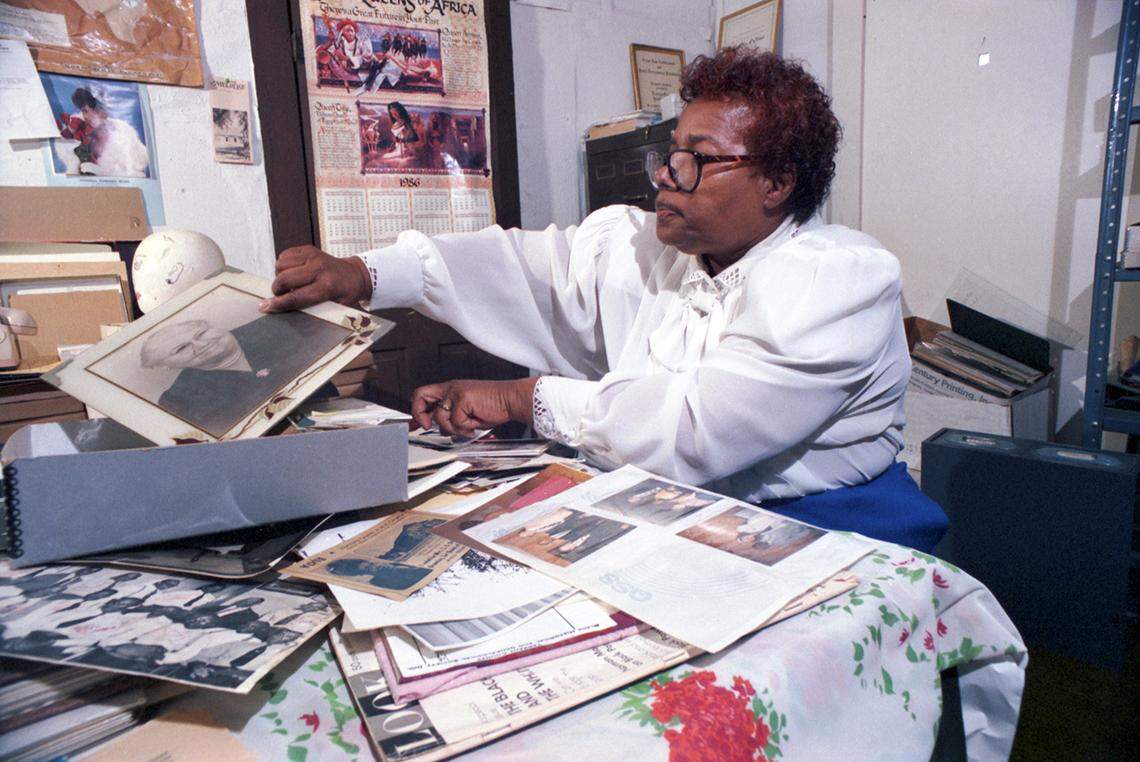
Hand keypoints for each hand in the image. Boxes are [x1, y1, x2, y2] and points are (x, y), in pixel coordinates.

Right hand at [262, 246, 370, 312]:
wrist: (355, 275)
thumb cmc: (345, 294)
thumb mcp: (336, 308)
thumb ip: (315, 311)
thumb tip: (288, 314)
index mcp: (328, 286)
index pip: (297, 296)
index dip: (279, 303)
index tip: (265, 307)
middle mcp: (319, 268)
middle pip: (284, 279)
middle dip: (277, 290)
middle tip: (281, 295)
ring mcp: (313, 256)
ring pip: (280, 265)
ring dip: (280, 276)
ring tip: (290, 283)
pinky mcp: (308, 249)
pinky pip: (284, 255)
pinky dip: (283, 265)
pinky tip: (292, 272)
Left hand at [411, 378, 539, 436]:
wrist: (510, 400)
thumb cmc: (494, 406)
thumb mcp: (467, 413)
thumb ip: (451, 418)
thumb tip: (440, 429)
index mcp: (451, 389)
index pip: (424, 395)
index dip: (416, 411)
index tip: (414, 424)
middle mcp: (451, 388)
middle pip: (420, 395)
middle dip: (419, 414)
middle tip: (425, 426)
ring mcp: (456, 392)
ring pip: (440, 417)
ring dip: (454, 428)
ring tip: (468, 427)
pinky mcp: (463, 398)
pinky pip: (456, 421)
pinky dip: (466, 427)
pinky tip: (475, 424)